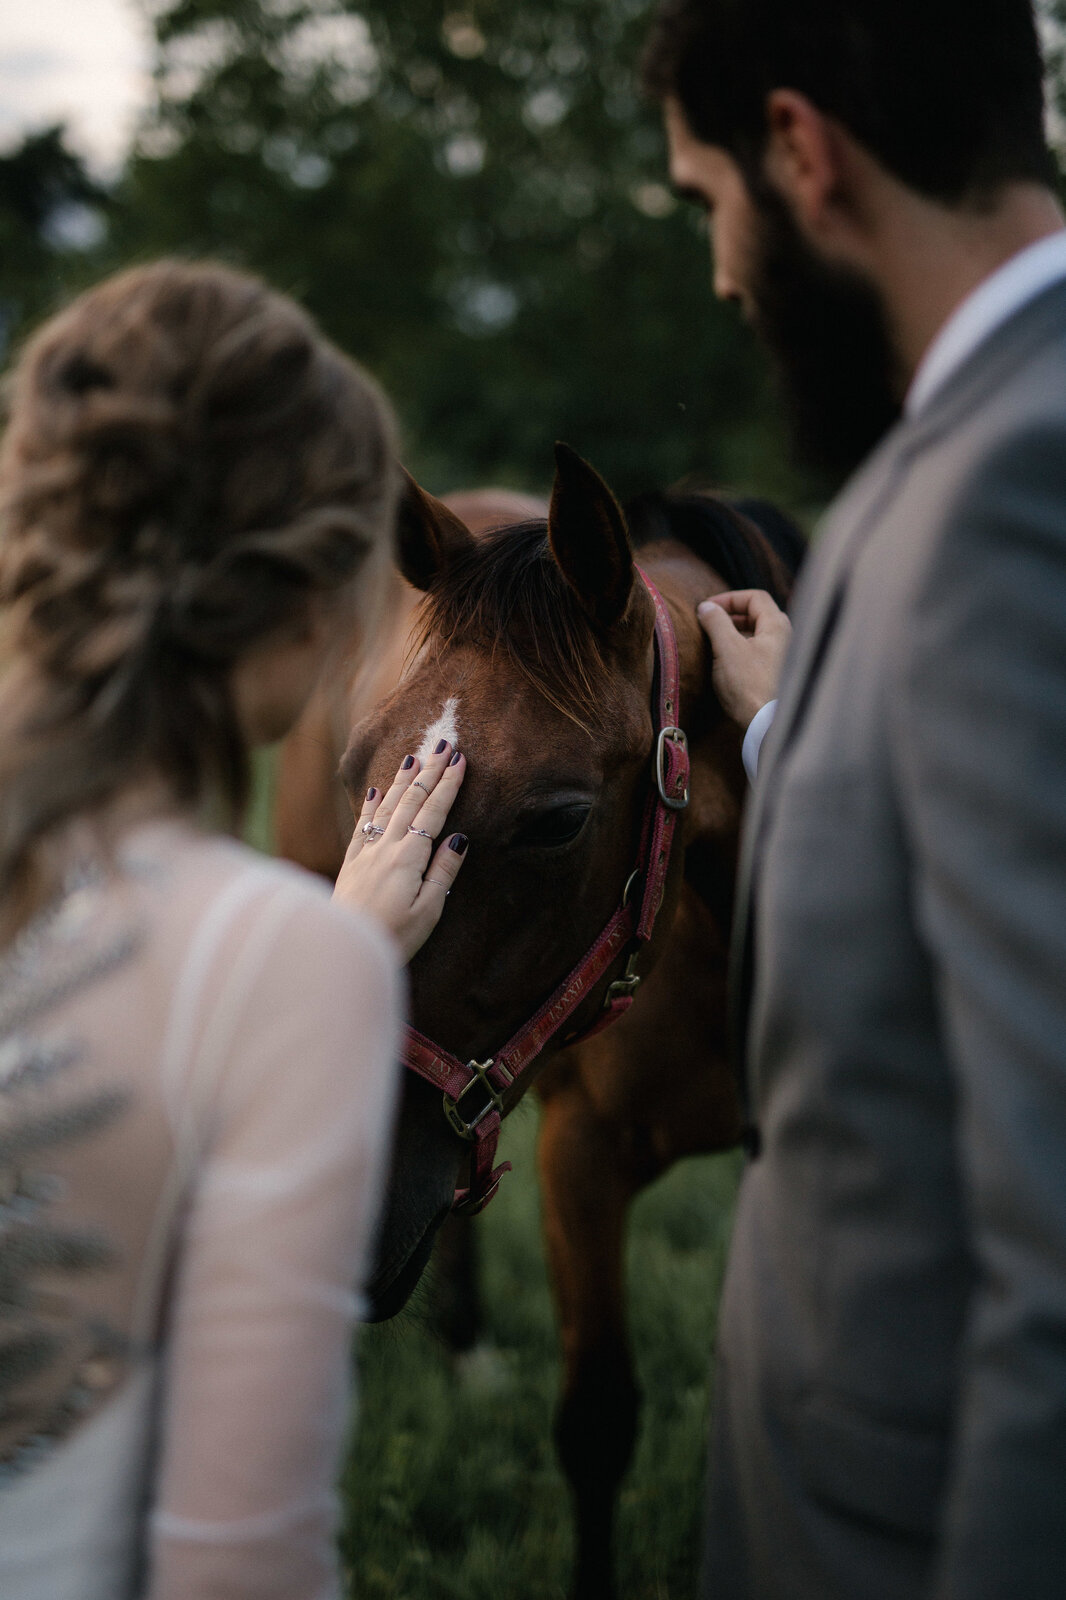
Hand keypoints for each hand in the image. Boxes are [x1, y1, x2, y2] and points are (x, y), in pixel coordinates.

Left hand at [332, 741, 467, 961]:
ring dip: (402, 781)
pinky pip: (362, 827)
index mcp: (409, 858)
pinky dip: (371, 806)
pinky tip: (376, 792)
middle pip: (411, 801)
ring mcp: (365, 854)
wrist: (344, 948)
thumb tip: (458, 837)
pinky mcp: (350, 865)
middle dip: (429, 771)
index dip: (448, 785)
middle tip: (443, 745)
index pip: (433, 812)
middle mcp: (386, 848)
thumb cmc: (393, 936)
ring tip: (414, 758)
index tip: (460, 760)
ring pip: (386, 807)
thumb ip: (443, 872)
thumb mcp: (428, 910)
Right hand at [696, 589, 791, 729]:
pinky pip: (757, 653)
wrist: (767, 725)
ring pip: (757, 635)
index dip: (729, 598)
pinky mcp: (775, 675)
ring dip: (734, 634)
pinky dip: (740, 650)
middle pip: (757, 614)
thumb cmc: (750, 685)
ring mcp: (783, 657)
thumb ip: (716, 623)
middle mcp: (785, 638)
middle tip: (708, 624)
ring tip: (713, 643)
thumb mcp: (727, 648)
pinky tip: (725, 664)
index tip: (707, 609)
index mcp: (777, 625)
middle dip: (730, 616)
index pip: (755, 597)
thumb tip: (706, 607)